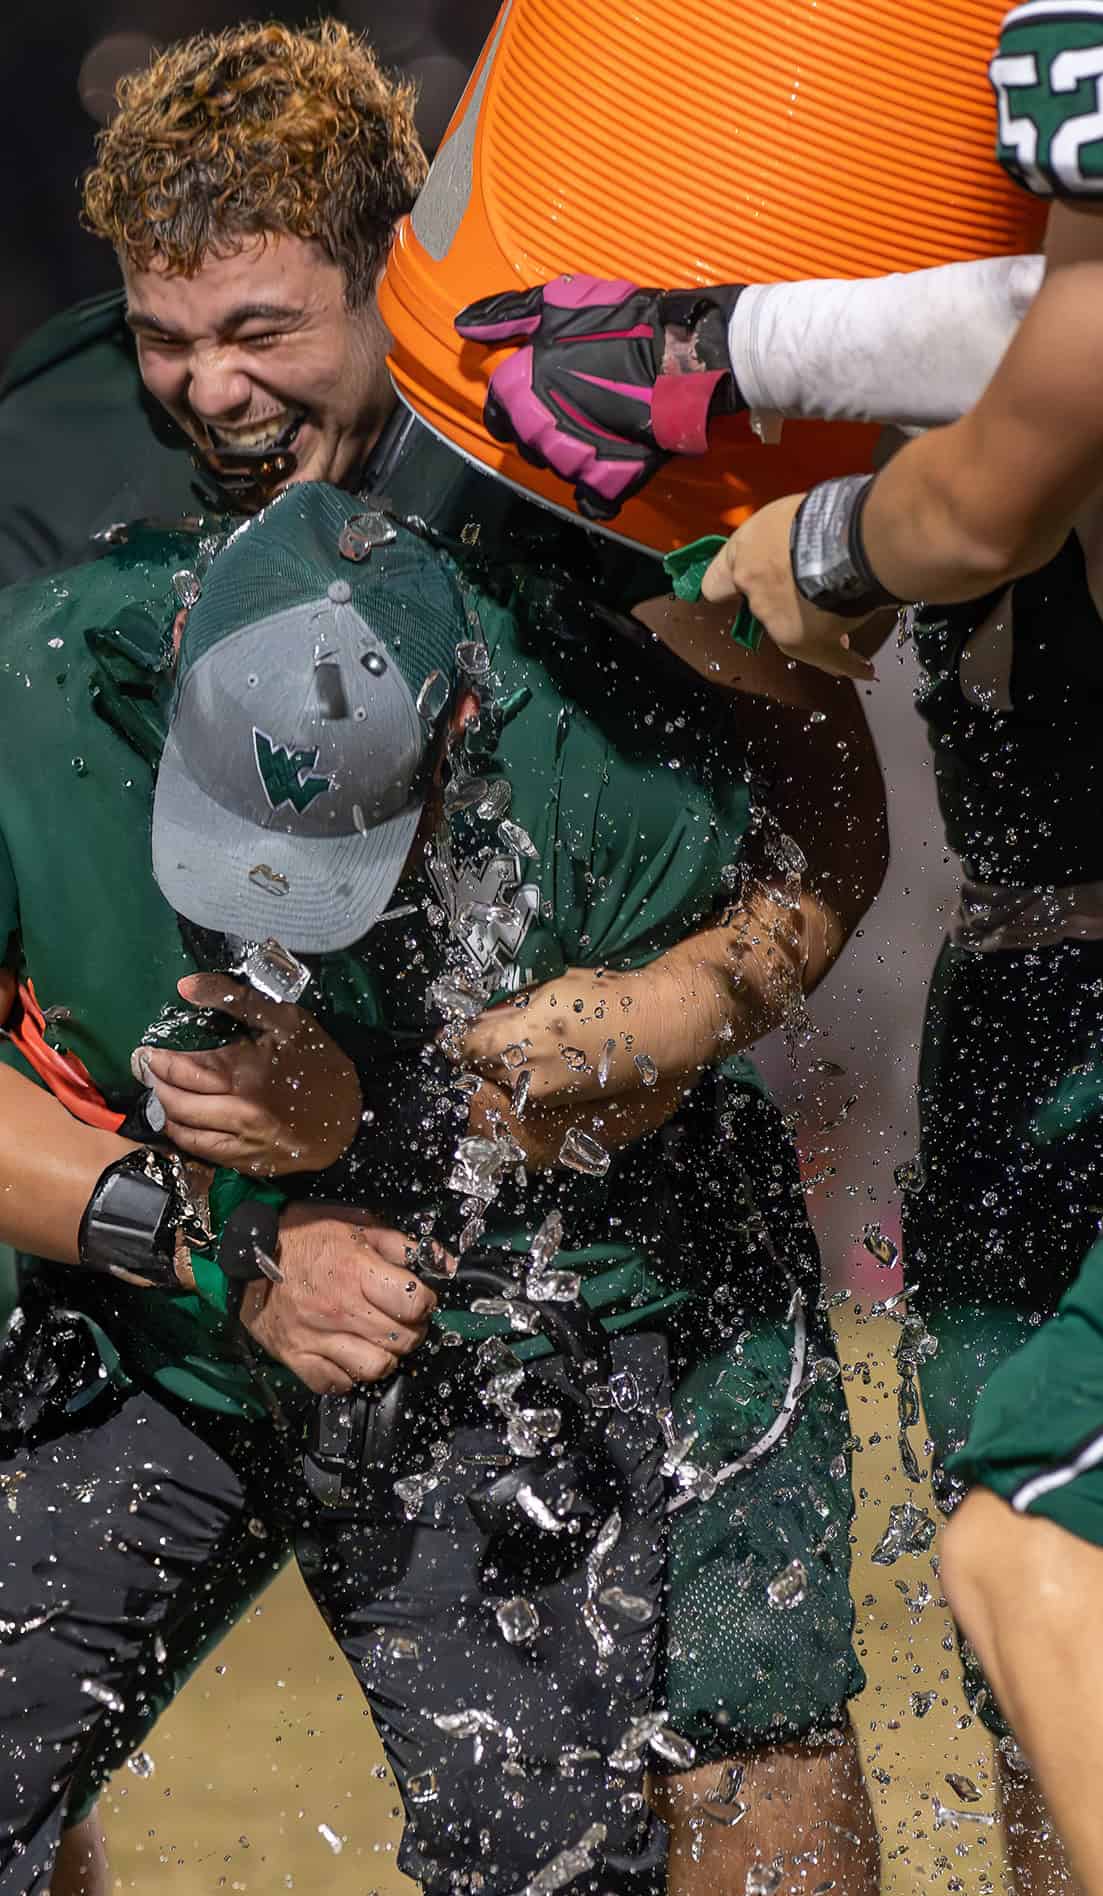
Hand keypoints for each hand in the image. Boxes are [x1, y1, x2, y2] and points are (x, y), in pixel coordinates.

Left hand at [135, 975, 361, 1174]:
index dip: (156, 1061)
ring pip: (183, 1131)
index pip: (182, 1069)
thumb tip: (185, 986)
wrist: (351, 1118)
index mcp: (244, 1075)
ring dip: (164, 1111)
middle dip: (154, 1084)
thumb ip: (233, 1000)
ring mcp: (241, 1142)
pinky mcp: (246, 1162)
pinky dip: (184, 1135)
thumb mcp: (284, 1020)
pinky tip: (181, 1120)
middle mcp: (237, 1113)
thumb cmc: (318, 1063)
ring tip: (160, 1093)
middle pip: (176, 1100)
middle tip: (144, 1070)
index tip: (143, 1053)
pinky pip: (201, 1152)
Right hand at [240, 1202, 446, 1393]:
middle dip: (411, 1331)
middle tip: (401, 1320)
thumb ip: (402, 1245)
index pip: (415, 1303)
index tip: (418, 1298)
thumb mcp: (357, 1224)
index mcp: (357, 1272)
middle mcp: (340, 1309)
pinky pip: (336, 1383)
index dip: (425, 1301)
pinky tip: (349, 1355)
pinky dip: (348, 1375)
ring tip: (378, 1340)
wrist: (248, 1254)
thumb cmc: (304, 1237)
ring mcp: (317, 1337)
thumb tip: (442, 1262)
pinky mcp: (297, 1357)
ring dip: (384, 1356)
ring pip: (376, 1368)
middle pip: (403, 1340)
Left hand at [452, 962, 719, 1107]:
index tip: (466, 1029)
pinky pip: (527, 1098)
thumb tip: (484, 1017)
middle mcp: (525, 1076)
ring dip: (502, 1071)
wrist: (654, 1028)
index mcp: (519, 1040)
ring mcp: (544, 1096)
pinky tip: (540, 1065)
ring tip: (519, 1051)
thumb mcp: (552, 987)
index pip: (468, 1045)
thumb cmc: (606, 997)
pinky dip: (525, 1085)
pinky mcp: (563, 1106)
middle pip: (481, 1070)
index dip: (465, 1035)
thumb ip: (512, 1005)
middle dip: (482, 1054)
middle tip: (488, 1038)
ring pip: (503, 1086)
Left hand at [455, 275, 742, 518]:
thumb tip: (462, 326)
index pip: (497, 415)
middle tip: (581, 405)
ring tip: (605, 425)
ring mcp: (571, 461)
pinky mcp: (607, 482)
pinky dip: (599, 489)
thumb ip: (505, 317)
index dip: (518, 406)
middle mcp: (536, 432)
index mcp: (517, 392)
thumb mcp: (556, 303)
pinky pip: (591, 500)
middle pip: (528, 445)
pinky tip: (614, 465)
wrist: (680, 356)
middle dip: (547, 430)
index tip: (543, 394)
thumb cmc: (619, 322)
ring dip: (575, 454)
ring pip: (559, 469)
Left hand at [701, 496, 877, 681]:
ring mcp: (775, 618)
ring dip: (813, 625)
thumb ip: (782, 537)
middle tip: (812, 592)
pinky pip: (829, 657)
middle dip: (784, 602)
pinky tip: (862, 668)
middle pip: (760, 606)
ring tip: (846, 616)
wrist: (847, 535)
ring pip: (792, 631)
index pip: (716, 583)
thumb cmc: (823, 513)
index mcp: (744, 553)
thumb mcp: (789, 513)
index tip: (738, 589)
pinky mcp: (804, 640)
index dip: (731, 586)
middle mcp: (752, 588)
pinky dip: (846, 663)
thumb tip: (797, 543)